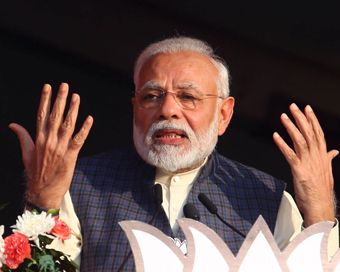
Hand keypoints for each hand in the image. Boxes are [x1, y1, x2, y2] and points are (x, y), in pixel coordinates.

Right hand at [9, 83, 92, 208]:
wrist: (43, 191)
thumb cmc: (36, 172)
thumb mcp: (26, 153)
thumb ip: (22, 137)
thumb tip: (13, 125)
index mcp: (38, 139)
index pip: (41, 114)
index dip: (45, 100)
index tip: (48, 87)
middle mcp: (48, 141)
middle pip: (55, 116)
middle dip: (60, 100)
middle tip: (65, 85)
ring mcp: (60, 148)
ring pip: (67, 125)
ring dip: (73, 110)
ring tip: (76, 97)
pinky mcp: (70, 156)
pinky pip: (79, 140)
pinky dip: (85, 129)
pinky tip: (89, 119)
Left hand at [273, 103, 337, 226]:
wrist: (320, 207)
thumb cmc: (321, 190)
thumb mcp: (326, 171)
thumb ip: (328, 158)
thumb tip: (334, 151)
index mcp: (323, 156)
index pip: (318, 133)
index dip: (312, 120)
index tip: (307, 108)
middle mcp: (317, 157)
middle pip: (309, 133)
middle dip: (301, 118)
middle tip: (293, 106)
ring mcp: (308, 163)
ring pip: (300, 140)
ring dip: (291, 127)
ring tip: (283, 116)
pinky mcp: (299, 171)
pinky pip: (290, 154)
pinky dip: (282, 144)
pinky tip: (275, 136)